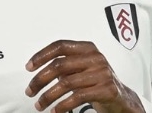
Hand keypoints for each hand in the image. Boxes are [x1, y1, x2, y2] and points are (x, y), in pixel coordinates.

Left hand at [24, 40, 144, 112]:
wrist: (121, 98)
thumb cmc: (97, 81)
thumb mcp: (81, 68)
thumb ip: (64, 65)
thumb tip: (37, 71)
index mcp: (88, 48)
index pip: (60, 46)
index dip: (42, 55)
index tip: (29, 67)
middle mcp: (96, 57)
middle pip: (60, 65)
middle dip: (40, 80)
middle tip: (30, 91)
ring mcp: (102, 73)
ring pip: (66, 83)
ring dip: (48, 96)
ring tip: (39, 104)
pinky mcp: (106, 89)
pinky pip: (77, 97)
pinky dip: (62, 105)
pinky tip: (55, 110)